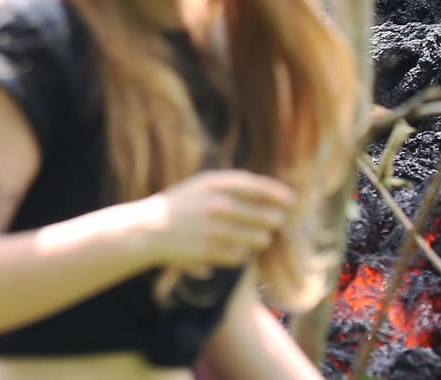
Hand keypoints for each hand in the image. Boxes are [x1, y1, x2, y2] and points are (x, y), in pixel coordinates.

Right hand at [144, 170, 294, 269]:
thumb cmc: (182, 205)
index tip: (292, 201)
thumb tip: (274, 194)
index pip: (259, 188)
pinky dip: (239, 254)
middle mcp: (217, 204)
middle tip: (273, 223)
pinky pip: (242, 256)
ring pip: (259, 239)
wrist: (149, 229)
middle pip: (267, 217)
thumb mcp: (203, 185)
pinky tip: (229, 249)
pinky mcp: (211, 251)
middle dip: (273, 221)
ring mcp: (215, 229)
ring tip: (251, 237)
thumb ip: (234, 187)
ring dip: (259, 239)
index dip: (279, 195)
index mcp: (215, 184)